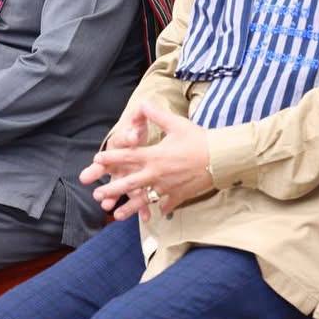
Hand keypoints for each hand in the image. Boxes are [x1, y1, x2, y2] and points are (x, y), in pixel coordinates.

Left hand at [83, 103, 212, 221]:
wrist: (222, 158)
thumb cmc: (199, 139)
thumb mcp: (176, 124)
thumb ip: (156, 115)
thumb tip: (142, 102)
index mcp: (155, 156)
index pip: (127, 157)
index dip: (110, 158)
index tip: (96, 161)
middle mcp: (157, 174)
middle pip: (129, 183)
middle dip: (112, 189)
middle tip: (97, 195)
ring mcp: (167, 187)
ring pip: (144, 200)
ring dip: (128, 208)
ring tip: (114, 215)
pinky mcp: (179, 195)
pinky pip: (166, 204)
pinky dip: (158, 209)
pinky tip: (152, 215)